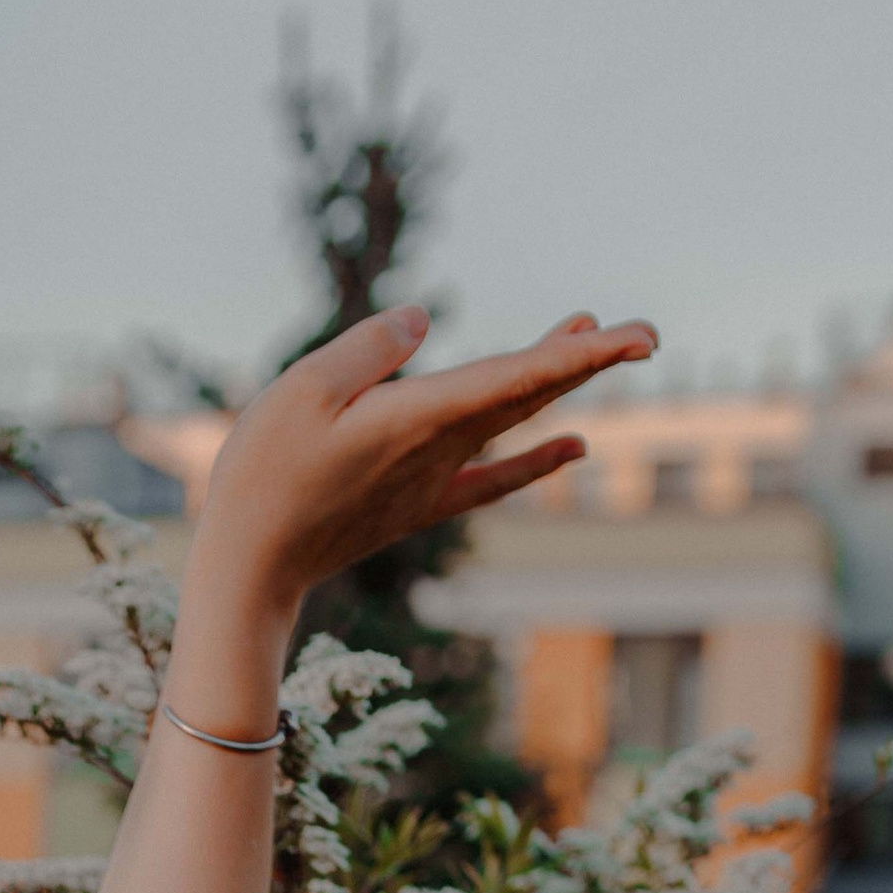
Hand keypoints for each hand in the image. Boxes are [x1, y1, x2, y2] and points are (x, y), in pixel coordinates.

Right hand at [186, 305, 657, 637]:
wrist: (248, 572)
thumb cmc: (262, 478)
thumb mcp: (301, 391)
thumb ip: (367, 350)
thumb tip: (423, 319)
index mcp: (417, 416)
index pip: (516, 378)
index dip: (580, 355)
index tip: (636, 338)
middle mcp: (438, 450)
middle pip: (525, 396)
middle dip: (584, 361)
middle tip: (644, 334)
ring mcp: (430, 481)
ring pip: (510, 423)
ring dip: (556, 383)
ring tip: (595, 342)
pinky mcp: (415, 505)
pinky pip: (489, 478)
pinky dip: (534, 461)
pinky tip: (572, 448)